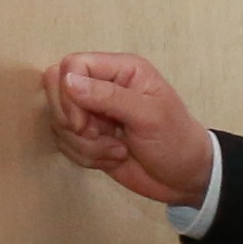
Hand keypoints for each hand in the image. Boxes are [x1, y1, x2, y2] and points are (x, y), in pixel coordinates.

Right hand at [43, 52, 215, 205]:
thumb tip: (67, 80)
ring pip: (60, 121)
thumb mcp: (149, 116)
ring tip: (118, 150)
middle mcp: (103, 86)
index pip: (72, 65)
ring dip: (85, 145)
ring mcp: (94, 112)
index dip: (68, 93)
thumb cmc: (177, 141)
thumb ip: (109, 96)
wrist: (186, 178)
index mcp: (121, 70)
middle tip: (97, 135)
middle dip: (72, 121)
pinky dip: (86, 157)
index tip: (84, 123)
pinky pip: (65, 143)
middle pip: (57, 89)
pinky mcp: (89, 137)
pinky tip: (114, 158)